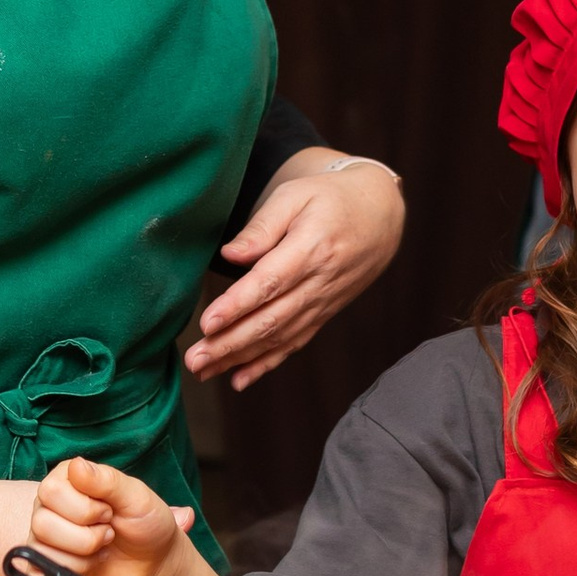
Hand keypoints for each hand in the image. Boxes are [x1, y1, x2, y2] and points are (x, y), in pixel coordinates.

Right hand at [31, 454, 198, 575]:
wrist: (155, 562)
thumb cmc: (146, 523)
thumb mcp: (136, 496)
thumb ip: (106, 480)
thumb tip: (76, 465)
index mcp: (68, 478)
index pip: (52, 490)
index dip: (85, 507)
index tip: (109, 509)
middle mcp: (51, 502)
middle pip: (42, 520)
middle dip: (86, 531)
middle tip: (108, 526)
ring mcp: (47, 532)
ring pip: (43, 544)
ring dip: (84, 548)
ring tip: (103, 542)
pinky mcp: (49, 559)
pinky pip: (49, 566)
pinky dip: (79, 566)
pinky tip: (94, 558)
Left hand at [186, 155, 403, 390]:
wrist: (381, 216)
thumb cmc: (331, 198)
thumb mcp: (297, 196)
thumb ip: (262, 226)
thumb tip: (230, 254)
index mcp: (311, 248)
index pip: (269, 282)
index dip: (238, 305)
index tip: (208, 322)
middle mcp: (319, 283)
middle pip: (270, 319)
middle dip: (230, 343)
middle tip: (195, 359)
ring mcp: (322, 303)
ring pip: (278, 337)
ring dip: (239, 358)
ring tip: (203, 370)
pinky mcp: (323, 314)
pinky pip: (294, 344)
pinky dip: (266, 364)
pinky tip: (239, 379)